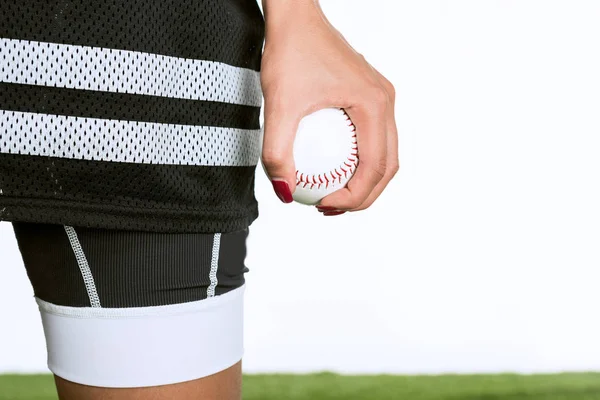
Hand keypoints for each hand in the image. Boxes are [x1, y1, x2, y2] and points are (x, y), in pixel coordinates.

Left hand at [260, 0, 398, 214]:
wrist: (296, 16)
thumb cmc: (290, 51)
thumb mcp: (278, 106)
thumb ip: (278, 152)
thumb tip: (285, 192)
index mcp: (375, 106)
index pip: (375, 167)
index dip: (354, 197)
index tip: (323, 204)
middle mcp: (385, 102)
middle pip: (387, 166)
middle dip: (363, 196)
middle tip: (329, 208)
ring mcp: (380, 97)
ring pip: (383, 153)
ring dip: (363, 180)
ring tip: (330, 193)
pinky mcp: (368, 94)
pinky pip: (372, 136)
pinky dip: (358, 160)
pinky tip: (329, 165)